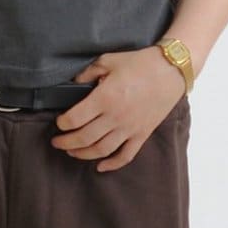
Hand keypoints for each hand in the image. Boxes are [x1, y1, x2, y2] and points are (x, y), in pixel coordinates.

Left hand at [51, 47, 186, 172]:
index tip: (59, 122)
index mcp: (105, 98)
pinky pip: (126, 156)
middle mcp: (116, 117)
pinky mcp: (142, 134)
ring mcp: (130, 128)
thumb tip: (73, 84)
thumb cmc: (140, 63)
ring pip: (101, 150)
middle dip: (66, 143)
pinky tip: (100, 166)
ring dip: (82, 154)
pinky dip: (112, 164)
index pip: (75, 119)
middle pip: (84, 138)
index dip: (62, 123)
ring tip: (72, 152)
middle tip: (57, 142)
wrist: (170, 71)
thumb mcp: (108, 60)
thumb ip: (87, 73)